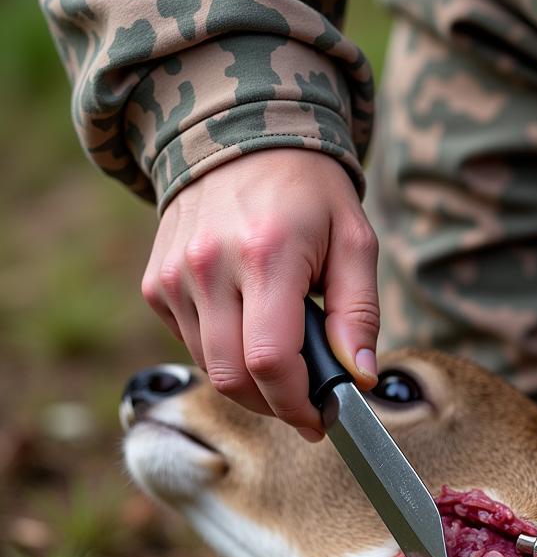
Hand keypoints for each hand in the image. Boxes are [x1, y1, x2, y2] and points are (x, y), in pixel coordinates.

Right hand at [142, 149, 378, 440]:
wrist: (238, 136)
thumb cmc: (309, 192)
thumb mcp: (354, 241)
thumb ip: (360, 312)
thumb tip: (360, 378)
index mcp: (266, 254)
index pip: (270, 360)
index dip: (296, 403)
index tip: (319, 420)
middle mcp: (208, 266)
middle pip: (233, 377)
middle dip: (274, 405)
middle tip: (305, 402)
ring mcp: (173, 276)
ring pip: (209, 368)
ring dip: (250, 384)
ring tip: (284, 361)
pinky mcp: (155, 283)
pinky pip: (191, 344)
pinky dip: (223, 355)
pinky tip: (250, 328)